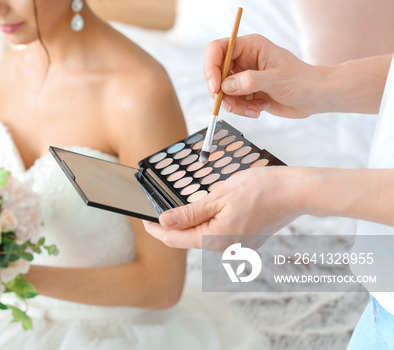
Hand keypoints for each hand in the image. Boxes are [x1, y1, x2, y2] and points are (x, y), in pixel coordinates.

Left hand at [143, 166, 302, 250]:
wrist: (296, 193)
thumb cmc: (261, 190)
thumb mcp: (218, 196)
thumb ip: (189, 213)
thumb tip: (164, 222)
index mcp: (215, 240)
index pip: (174, 239)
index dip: (155, 229)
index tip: (142, 218)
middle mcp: (225, 250)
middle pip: (187, 240)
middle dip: (171, 226)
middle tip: (158, 208)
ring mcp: (236, 247)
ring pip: (202, 237)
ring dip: (190, 223)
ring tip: (182, 206)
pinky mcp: (245, 241)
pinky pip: (217, 234)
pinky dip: (207, 223)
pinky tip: (207, 208)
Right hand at [204, 34, 323, 118]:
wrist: (316, 96)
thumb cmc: (302, 81)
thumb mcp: (277, 80)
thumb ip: (250, 81)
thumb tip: (226, 86)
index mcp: (250, 46)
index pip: (218, 49)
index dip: (211, 66)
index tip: (215, 87)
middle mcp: (243, 59)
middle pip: (216, 72)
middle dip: (221, 92)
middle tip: (230, 105)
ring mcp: (244, 75)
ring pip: (223, 90)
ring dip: (233, 104)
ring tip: (253, 110)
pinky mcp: (246, 90)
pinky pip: (232, 100)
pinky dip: (241, 109)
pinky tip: (259, 109)